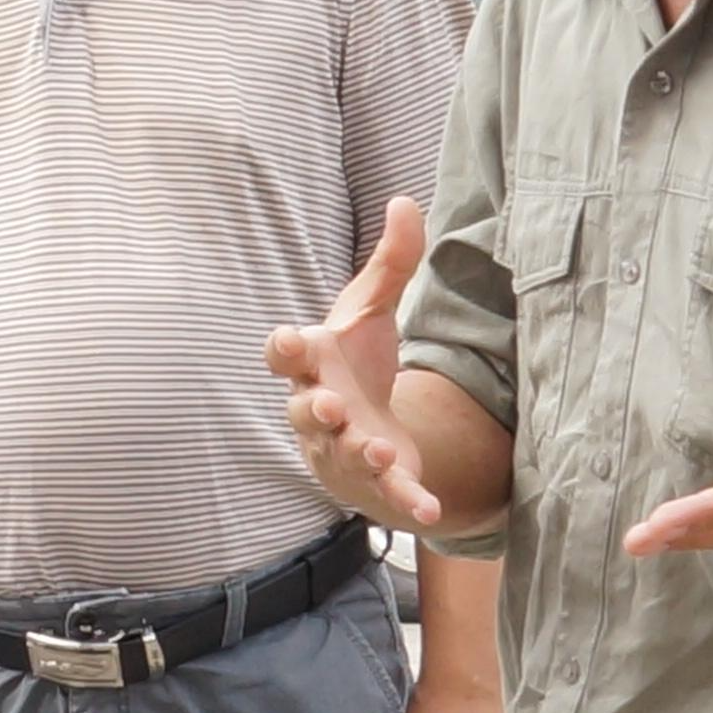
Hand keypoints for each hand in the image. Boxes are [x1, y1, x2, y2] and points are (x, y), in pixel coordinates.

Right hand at [267, 199, 446, 527]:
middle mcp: (317, 409)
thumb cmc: (355, 364)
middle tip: (329, 406)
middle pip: (304, 411)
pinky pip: (386, 494)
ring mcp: (342, 448)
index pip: (284, 356)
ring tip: (377, 449)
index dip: (284, 349)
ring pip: (341, 454)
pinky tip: (428, 513)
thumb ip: (390, 263)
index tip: (290, 339)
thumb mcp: (371, 312)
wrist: (359, 428)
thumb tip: (407, 199)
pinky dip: (405, 503)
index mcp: (311, 365)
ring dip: (357, 453)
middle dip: (314, 410)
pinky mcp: (374, 480)